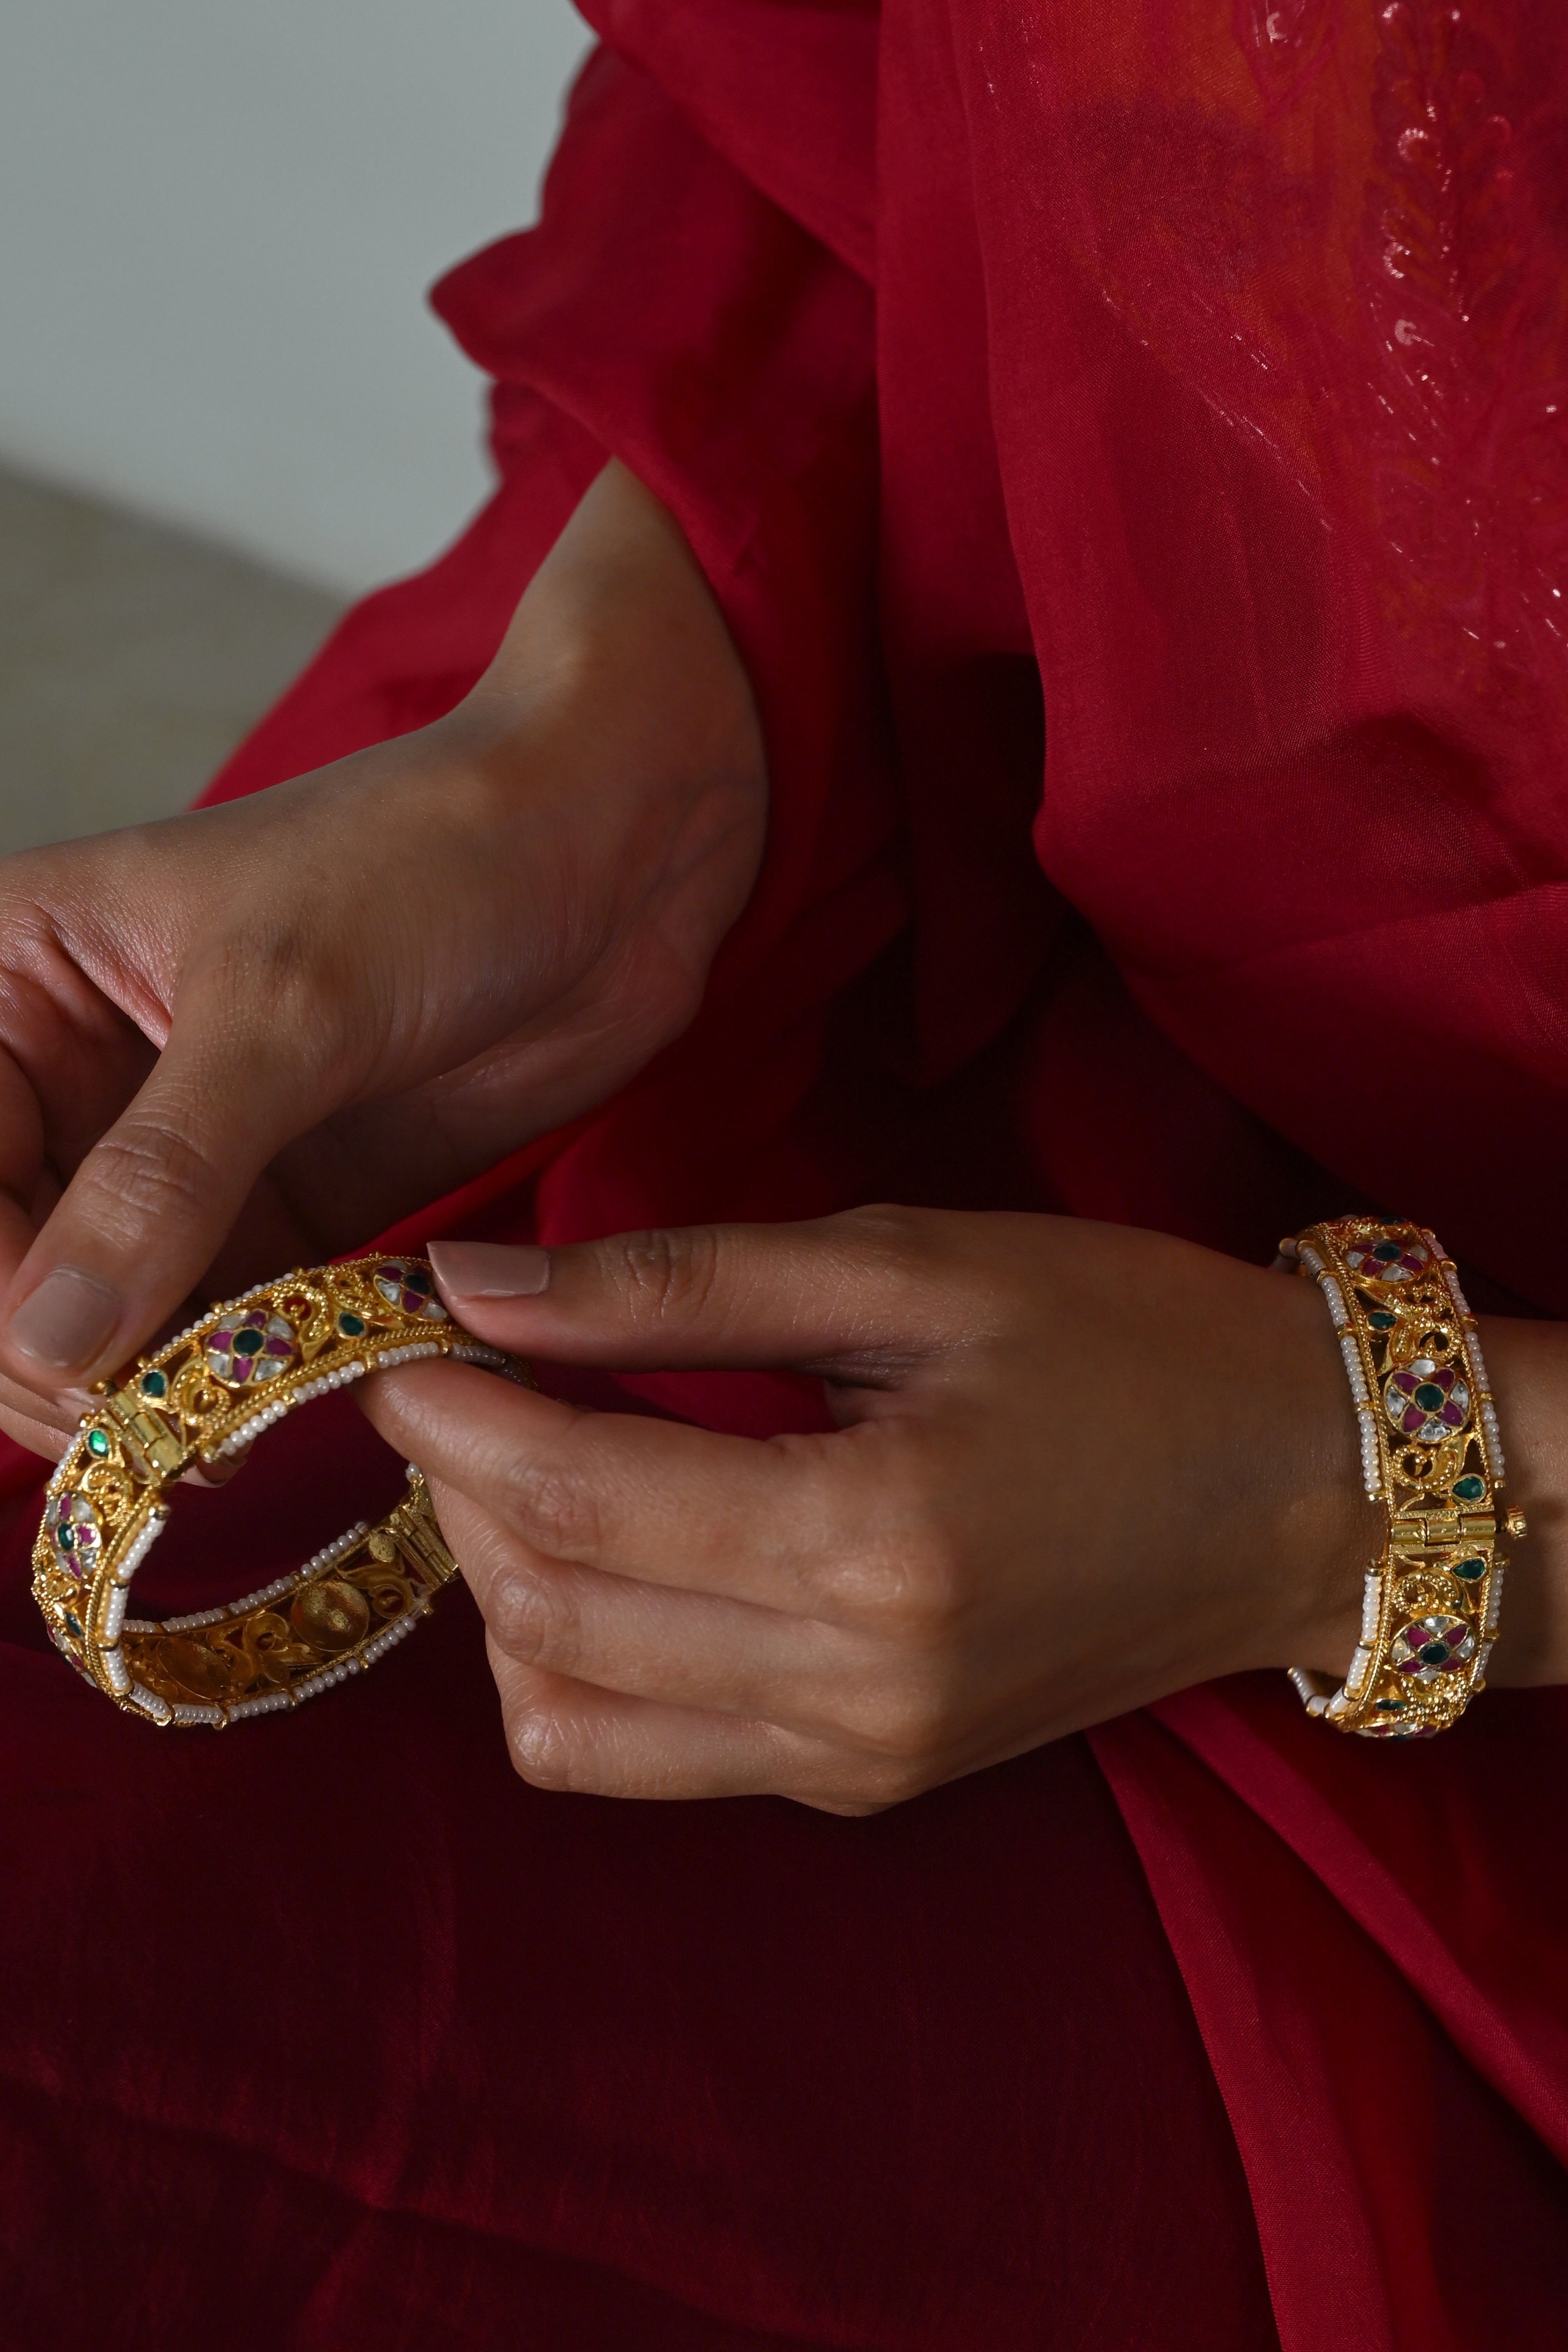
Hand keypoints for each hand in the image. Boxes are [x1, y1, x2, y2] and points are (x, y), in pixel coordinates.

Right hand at [0, 462, 765, 1458]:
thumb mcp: (283, 1007)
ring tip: (209, 1444)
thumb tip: (49, 1339)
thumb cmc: (429, 863)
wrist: (606, 853)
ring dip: (140, 1390)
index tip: (64, 1374)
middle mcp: (73, 1073)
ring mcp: (176, 1151)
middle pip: (9, 1261)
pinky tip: (264, 1417)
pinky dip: (231, 1377)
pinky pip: (215, 1321)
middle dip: (51, 1361)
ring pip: (103, 1312)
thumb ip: (162, 1175)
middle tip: (142, 1436)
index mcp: (13, 979)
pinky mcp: (277, 1206)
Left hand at [362, 1207, 1395, 1811]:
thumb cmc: (1136, 1343)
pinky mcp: (864, 1781)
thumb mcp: (917, 1268)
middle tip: (459, 1372)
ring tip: (538, 1458)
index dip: (446, 1412)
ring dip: (505, 1584)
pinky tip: (622, 1545)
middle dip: (455, 1487)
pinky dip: (581, 1657)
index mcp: (874, 1544)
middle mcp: (852, 1691)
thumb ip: (683, 1286)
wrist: (1307, 1492)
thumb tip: (477, 1285)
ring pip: (565, 1716)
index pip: (572, 1498)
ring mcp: (856, 1760)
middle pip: (545, 1611)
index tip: (393, 1330)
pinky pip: (646, 1753)